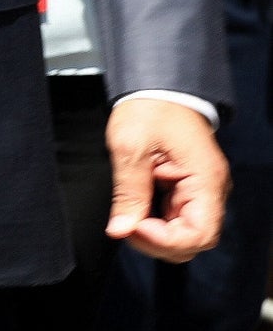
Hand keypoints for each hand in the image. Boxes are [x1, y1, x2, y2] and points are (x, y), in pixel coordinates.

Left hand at [105, 97, 226, 262]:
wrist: (158, 87)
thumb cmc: (150, 108)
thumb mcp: (130, 147)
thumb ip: (128, 191)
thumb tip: (120, 229)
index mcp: (206, 180)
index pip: (200, 234)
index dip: (166, 241)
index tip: (134, 228)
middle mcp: (209, 190)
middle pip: (193, 239)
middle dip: (158, 242)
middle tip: (125, 227)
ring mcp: (199, 191)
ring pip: (183, 233)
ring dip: (154, 234)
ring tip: (127, 218)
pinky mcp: (185, 188)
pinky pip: (174, 217)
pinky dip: (154, 222)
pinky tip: (134, 212)